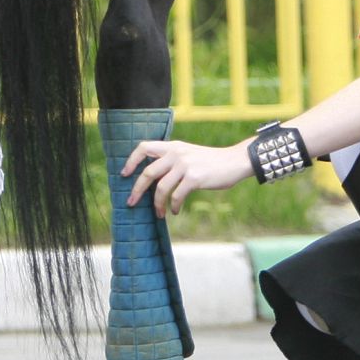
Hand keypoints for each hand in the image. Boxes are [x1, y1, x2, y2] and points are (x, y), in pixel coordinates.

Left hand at [121, 140, 250, 216]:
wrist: (235, 161)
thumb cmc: (211, 162)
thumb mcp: (189, 155)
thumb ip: (172, 161)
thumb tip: (153, 179)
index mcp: (173, 146)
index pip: (144, 147)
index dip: (131, 160)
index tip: (124, 174)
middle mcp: (176, 153)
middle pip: (148, 172)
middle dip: (137, 189)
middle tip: (131, 202)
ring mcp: (185, 165)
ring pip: (161, 188)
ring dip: (157, 204)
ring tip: (159, 214)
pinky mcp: (195, 178)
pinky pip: (177, 196)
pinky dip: (173, 206)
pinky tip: (175, 211)